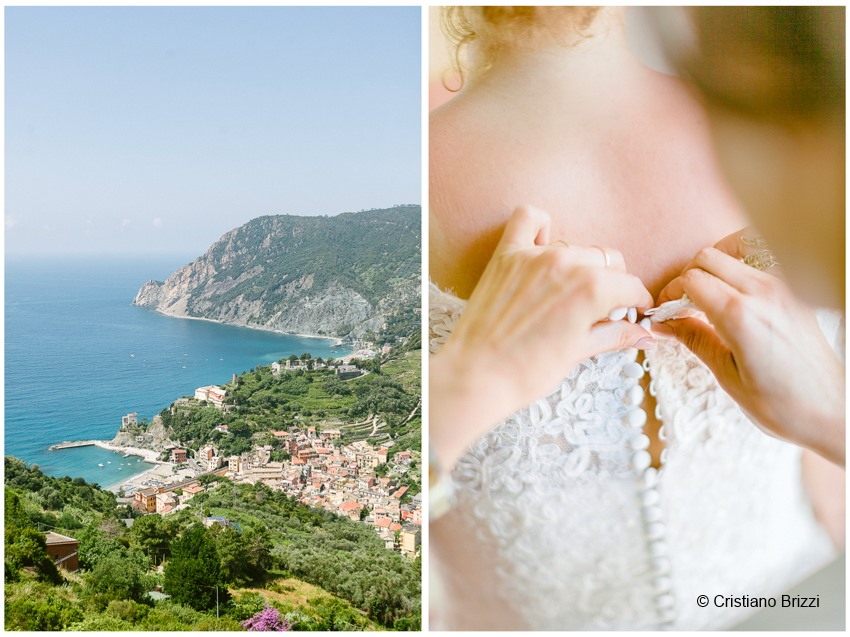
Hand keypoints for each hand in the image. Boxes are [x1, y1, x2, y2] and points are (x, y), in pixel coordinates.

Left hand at [431, 205, 653, 469]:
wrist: (477, 376)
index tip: (633, 312)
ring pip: (575, 247)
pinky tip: (541, 247)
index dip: (636, 303)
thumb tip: (645, 333)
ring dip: (578, 265)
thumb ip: (615, 334)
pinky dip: (539, 228)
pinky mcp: (506, 255)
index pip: (630, 285)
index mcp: (593, 288)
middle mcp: (567, 263)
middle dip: (609, 284)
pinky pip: (528, 218)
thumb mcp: (580, 353)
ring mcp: (535, 255)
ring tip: (566, 293)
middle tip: (597, 309)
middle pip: (606, 262)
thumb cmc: (526, 372)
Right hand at [655, 229, 844, 465]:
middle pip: (708, 256)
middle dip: (687, 276)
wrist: (834, 411)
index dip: (670, 293)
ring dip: (714, 268)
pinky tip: (734, 295)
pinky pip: (760, 262)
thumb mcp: (728, 376)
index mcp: (741, 316)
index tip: (664, 311)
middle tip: (681, 303)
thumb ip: (694, 340)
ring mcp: (784, 288)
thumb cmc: (786, 405)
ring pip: (736, 250)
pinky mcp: (796, 292)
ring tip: (707, 294)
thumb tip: (664, 325)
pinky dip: (738, 268)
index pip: (691, 280)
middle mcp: (764, 293)